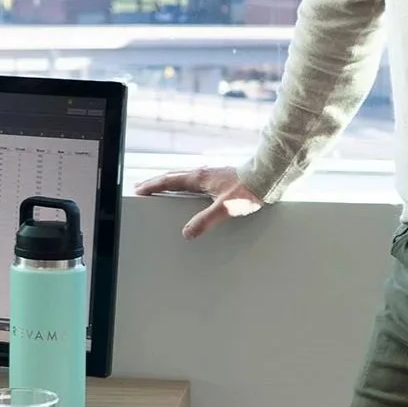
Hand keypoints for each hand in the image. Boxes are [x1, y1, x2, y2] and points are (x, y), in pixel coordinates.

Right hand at [134, 165, 264, 239]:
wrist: (268, 176)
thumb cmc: (248, 190)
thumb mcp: (225, 209)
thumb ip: (205, 221)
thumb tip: (187, 233)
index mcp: (198, 178)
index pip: (168, 181)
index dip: (152, 186)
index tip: (139, 190)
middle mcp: (202, 173)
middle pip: (173, 177)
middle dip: (156, 183)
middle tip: (143, 188)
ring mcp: (210, 173)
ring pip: (183, 177)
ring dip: (169, 182)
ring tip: (161, 188)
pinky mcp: (219, 177)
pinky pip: (194, 180)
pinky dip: (183, 184)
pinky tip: (188, 190)